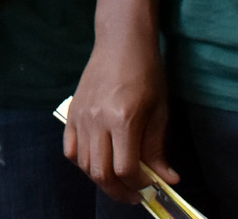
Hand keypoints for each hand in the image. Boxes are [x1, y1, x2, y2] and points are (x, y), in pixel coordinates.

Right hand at [64, 27, 176, 204]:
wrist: (120, 42)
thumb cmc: (146, 73)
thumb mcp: (159, 111)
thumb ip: (158, 148)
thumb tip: (168, 179)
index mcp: (123, 119)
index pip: (126, 169)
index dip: (139, 184)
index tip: (151, 185)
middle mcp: (97, 120)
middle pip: (101, 172)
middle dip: (119, 191)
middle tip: (134, 194)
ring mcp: (80, 116)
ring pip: (83, 164)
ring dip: (101, 179)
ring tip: (118, 180)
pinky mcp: (71, 112)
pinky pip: (69, 149)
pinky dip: (82, 162)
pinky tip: (98, 162)